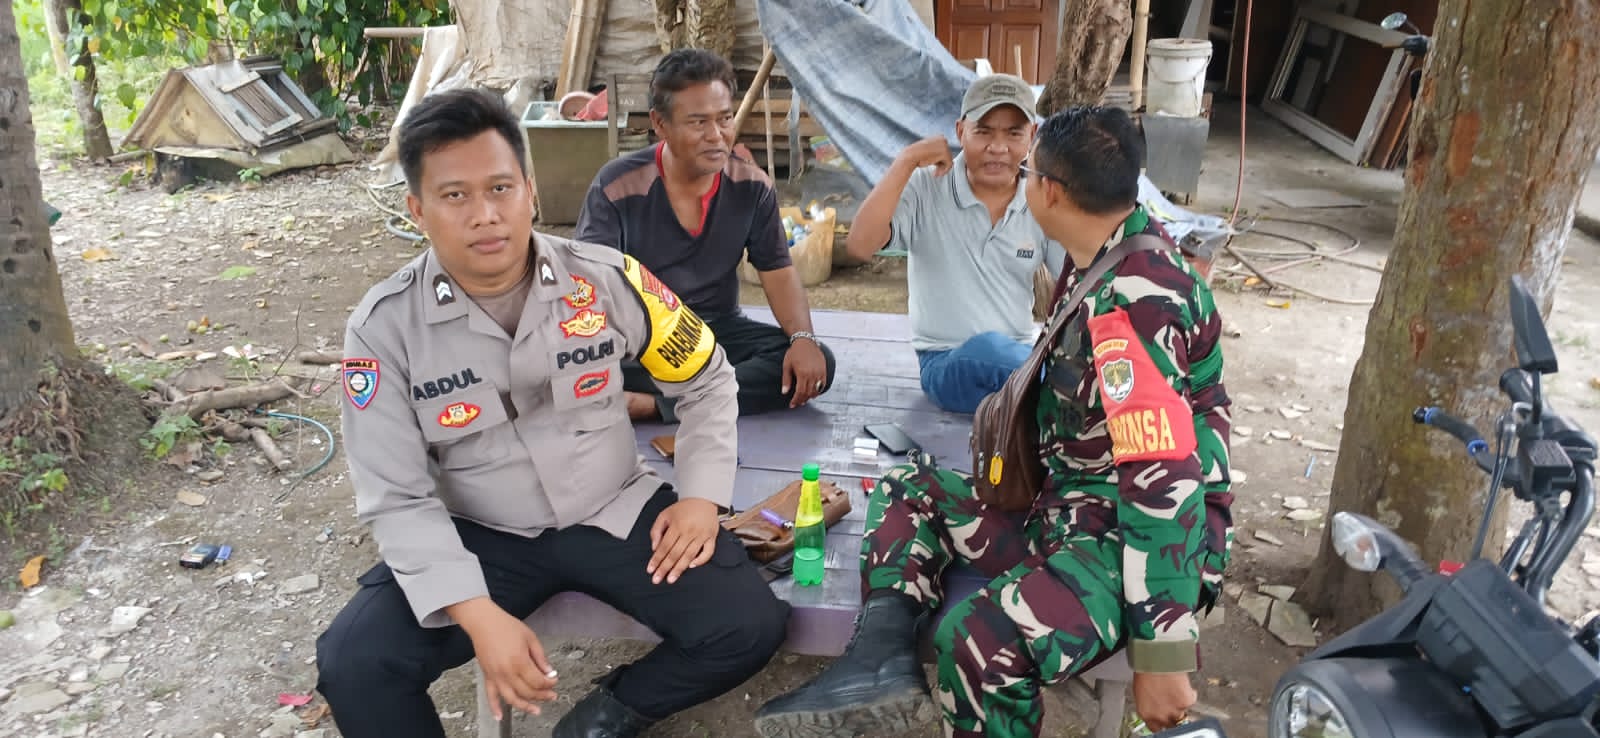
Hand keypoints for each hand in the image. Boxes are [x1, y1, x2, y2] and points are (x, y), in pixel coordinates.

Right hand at [451, 599, 557, 720]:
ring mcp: (496, 676)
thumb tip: (549, 672)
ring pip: (511, 698)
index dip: (549, 683)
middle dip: (542, 695)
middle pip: (527, 692)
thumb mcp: (530, 638)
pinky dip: (494, 708)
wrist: (484, 623)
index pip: (538, 681)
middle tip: (551, 695)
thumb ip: (541, 657)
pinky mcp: (488, 676)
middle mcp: (507, 672)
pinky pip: (490, 696)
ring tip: (536, 710)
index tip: (554, 680)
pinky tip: (500, 716)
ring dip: (525, 707)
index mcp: (519, 661)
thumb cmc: (507, 627)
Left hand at [648, 497, 719, 583]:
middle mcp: (689, 531)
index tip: (651, 569)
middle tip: (658, 579)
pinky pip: (708, 552)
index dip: (656, 559)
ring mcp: (701, 535)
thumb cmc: (684, 508)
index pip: (664, 547)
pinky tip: (691, 566)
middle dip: (665, 568)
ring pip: (689, 556)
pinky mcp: (711, 537)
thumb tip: (655, 548)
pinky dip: (700, 560)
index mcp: (677, 525)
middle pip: (675, 554)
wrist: (703, 498)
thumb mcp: (664, 515)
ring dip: (679, 569)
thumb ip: (656, 531)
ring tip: (671, 578)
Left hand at [781, 338, 827, 407]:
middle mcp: (812, 374)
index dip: (796, 400)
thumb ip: (786, 380)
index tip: (792, 404)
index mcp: (802, 374)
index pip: (800, 392)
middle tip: (797, 403)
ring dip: (810, 397)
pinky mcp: (824, 370)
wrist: (806, 341)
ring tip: (804, 399)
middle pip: (808, 393)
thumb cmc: (795, 352)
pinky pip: (822, 384)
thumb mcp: (787, 366)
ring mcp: (820, 373)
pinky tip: (812, 392)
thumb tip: (784, 392)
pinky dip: (818, 390)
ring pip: (816, 391)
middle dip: (802, 400)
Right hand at [901, 135, 953, 175]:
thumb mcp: (929, 152)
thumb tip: (946, 161)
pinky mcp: (945, 153)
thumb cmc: (917, 155)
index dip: (940, 160)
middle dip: (941, 165)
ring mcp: (945, 145)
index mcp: (939, 137)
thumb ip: (937, 153)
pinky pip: (949, 164)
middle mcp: (943, 139)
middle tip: (935, 172)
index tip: (934, 166)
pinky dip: (944, 171)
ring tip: (935, 173)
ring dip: (942, 168)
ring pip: (949, 160)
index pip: (945, 151)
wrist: (910, 156)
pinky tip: (936, 173)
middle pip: (948, 155)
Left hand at [1132, 671, 1196, 731]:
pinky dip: (1189, 693)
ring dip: (1181, 705)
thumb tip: (1154, 707)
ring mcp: (1175, 711)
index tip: (1164, 720)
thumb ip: (1149, 705)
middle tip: (1172, 703)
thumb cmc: (1146, 670)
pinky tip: (1182, 684)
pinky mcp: (1187, 702)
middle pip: (1171, 725)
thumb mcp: (1141, 692)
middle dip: (1172, 715)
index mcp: (1147, 714)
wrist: (1158, 659)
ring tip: (1176, 690)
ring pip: (1183, 715)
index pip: (1156, 729)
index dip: (1161, 723)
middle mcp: (1161, 716)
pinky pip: (1191, 700)